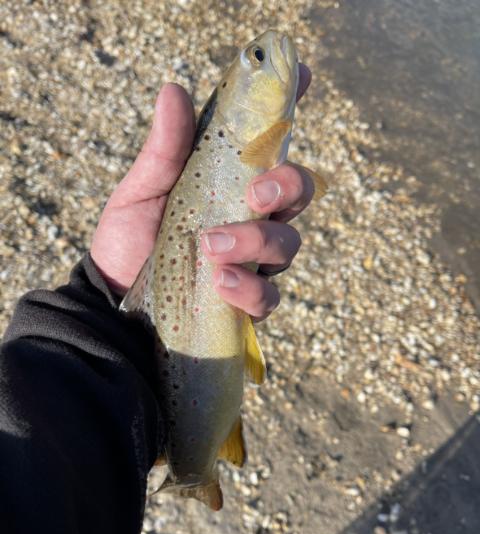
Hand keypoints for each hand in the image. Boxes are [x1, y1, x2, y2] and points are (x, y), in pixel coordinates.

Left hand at [91, 65, 314, 320]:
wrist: (112, 300)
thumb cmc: (129, 241)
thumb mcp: (141, 192)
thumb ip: (164, 152)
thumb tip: (173, 91)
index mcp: (230, 185)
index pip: (270, 147)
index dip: (290, 111)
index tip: (304, 76)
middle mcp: (251, 219)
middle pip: (298, 192)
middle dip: (287, 186)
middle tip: (256, 193)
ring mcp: (253, 262)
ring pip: (288, 244)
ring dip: (257, 241)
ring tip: (210, 247)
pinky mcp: (245, 302)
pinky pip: (269, 297)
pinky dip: (249, 289)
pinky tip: (219, 283)